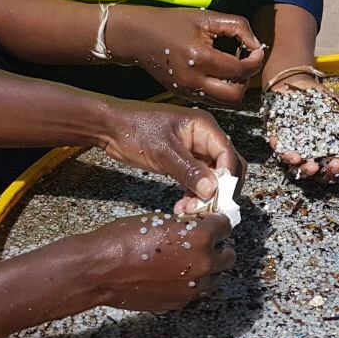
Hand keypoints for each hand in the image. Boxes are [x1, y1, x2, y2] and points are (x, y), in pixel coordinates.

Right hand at [76, 213, 236, 311]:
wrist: (101, 270)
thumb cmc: (124, 239)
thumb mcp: (160, 220)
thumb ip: (185, 226)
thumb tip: (196, 228)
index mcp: (201, 238)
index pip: (226, 226)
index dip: (216, 223)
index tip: (211, 223)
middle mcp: (204, 264)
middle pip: (229, 256)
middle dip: (219, 248)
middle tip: (205, 243)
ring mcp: (193, 287)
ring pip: (216, 278)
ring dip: (209, 269)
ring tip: (191, 261)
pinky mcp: (180, 302)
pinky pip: (195, 292)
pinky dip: (191, 283)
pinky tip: (176, 276)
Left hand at [99, 102, 245, 206]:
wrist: (110, 127)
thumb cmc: (135, 130)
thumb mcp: (163, 152)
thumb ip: (189, 170)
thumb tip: (212, 190)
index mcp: (204, 127)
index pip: (228, 155)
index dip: (227, 179)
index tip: (217, 200)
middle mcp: (204, 137)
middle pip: (225, 167)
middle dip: (218, 190)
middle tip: (205, 209)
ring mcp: (195, 149)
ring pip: (212, 177)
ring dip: (204, 196)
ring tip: (188, 210)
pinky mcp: (184, 161)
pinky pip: (198, 180)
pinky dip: (193, 194)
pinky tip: (182, 205)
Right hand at [109, 7, 265, 105]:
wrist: (139, 36)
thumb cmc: (173, 23)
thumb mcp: (207, 17)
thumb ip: (237, 27)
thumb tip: (257, 45)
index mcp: (200, 58)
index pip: (241, 70)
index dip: (256, 60)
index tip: (255, 50)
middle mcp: (194, 80)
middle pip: (236, 96)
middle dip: (246, 80)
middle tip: (243, 62)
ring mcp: (188, 91)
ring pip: (227, 104)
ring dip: (236, 88)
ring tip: (231, 69)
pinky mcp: (185, 95)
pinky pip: (214, 102)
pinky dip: (223, 92)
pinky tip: (219, 74)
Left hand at [266, 74, 338, 179]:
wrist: (297, 83)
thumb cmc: (320, 98)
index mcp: (324, 149)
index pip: (330, 167)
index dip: (337, 169)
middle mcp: (308, 152)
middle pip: (316, 172)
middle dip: (325, 173)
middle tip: (333, 166)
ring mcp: (292, 147)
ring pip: (297, 167)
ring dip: (305, 169)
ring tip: (312, 166)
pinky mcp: (276, 139)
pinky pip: (279, 151)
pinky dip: (286, 155)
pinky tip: (294, 156)